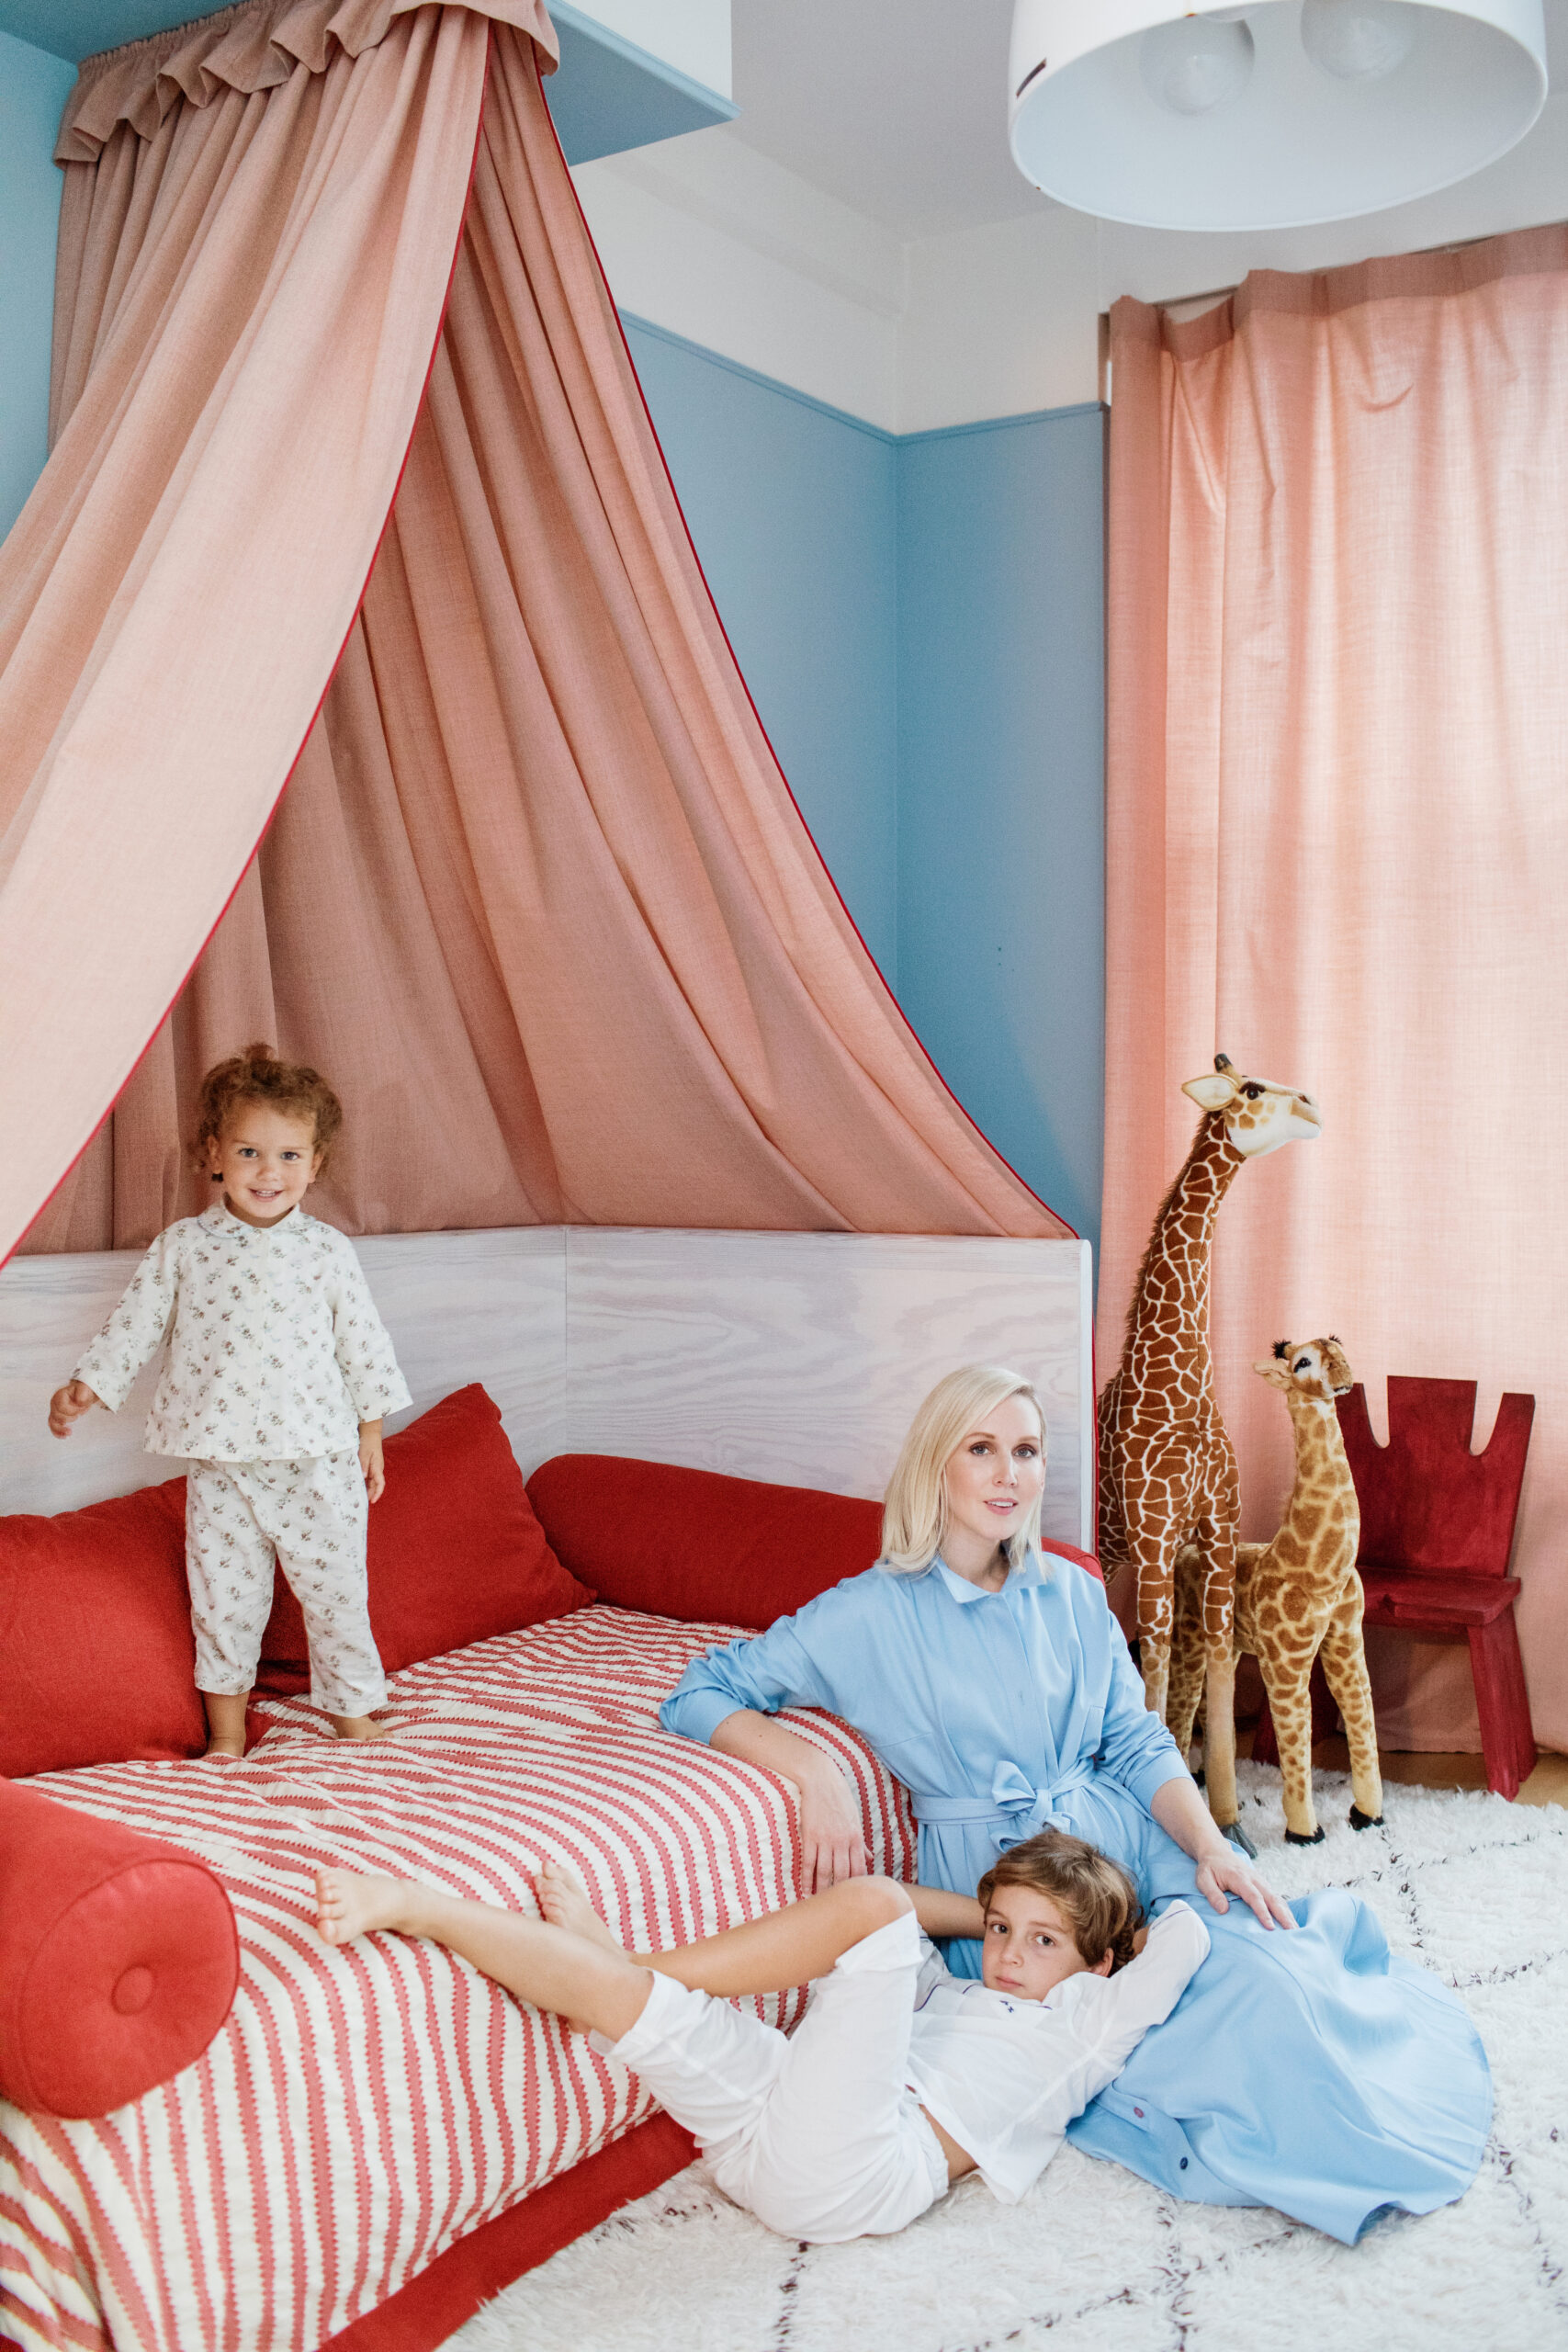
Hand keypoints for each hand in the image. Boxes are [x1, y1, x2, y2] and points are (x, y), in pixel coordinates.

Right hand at [49, 1379, 99, 1437]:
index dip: (72, 1411)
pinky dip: (57, 1433)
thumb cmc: (82, 1391)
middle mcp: (54, 1403)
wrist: (82, 1394)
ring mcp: (54, 1411)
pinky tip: (64, 1436)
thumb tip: (79, 1402)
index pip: (61, 1407)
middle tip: (79, 1415)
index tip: (82, 1410)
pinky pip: (53, 1427)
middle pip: (57, 1416)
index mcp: (59, 1395)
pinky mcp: (56, 1418)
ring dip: (61, 1429)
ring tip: (69, 1433)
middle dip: (70, 1418)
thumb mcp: (85, 1388)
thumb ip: (82, 1392)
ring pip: (52, 1423)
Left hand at [358, 1421, 384, 1502]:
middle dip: (371, 1494)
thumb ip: (363, 1465)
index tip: (372, 1501)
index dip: (377, 1493)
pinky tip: (359, 1486)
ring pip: (372, 1482)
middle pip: (376, 1485)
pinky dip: (365, 1483)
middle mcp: (377, 1469)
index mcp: (377, 1467)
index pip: (380, 1483)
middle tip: (362, 1502)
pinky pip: (369, 1478)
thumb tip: (363, 1477)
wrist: (370, 1433)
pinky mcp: (371, 1466)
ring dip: (367, 1489)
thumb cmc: (368, 1442)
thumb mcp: (364, 1453)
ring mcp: (374, 1468)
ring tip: (359, 1496)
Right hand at [796, 1765, 869, 1893]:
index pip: (859, 1868)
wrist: (820, 1778)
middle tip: (835, 1904)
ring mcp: (826, 1839)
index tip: (854, 1897)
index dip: (857, 1885)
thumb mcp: (854, 1818)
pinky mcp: (810, 1836)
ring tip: (819, 1900)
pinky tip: (805, 1888)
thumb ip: (860, 1841)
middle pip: (843, 1873)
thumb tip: (870, 1857)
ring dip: (822, 1888)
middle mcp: (842, 1841)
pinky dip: (807, 1878)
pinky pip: (809, 1862)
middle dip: (840, 1891)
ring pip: (825, 1871)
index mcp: (856, 1837)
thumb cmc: (839, 1797)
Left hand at [1193, 1842, 1294, 1930]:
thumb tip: (1223, 1910)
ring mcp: (1261, 1881)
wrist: (1217, 1852)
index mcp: (1240, 1878)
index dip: (1263, 1912)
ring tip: (1296, 1931)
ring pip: (1277, 1898)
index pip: (1254, 1897)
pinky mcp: (1263, 1885)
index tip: (1270, 1927)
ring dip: (1287, 1914)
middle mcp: (1254, 1879)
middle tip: (1293, 1931)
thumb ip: (1212, 1894)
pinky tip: (1290, 1921)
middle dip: (1283, 1915)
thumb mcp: (1203, 1879)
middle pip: (1272, 1898)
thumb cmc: (1210, 1868)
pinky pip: (1276, 1898)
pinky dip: (1285, 1909)